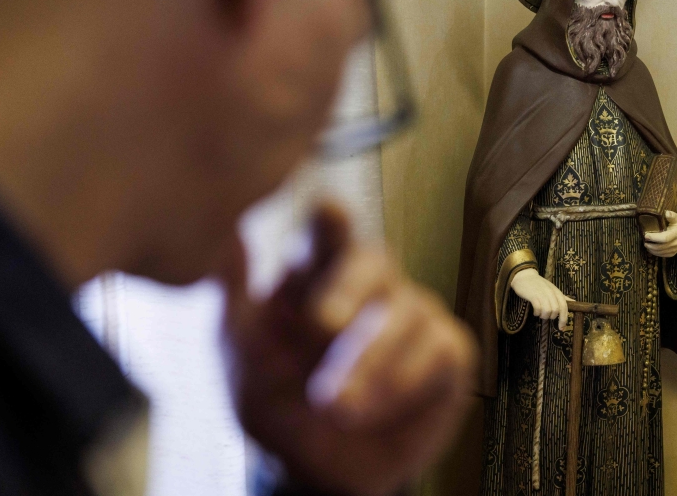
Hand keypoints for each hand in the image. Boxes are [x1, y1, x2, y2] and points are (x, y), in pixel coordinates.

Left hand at [219, 205, 476, 495]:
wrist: (312, 468)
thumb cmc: (276, 399)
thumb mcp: (239, 354)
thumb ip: (233, 296)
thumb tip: (231, 236)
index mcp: (316, 275)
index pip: (326, 235)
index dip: (331, 221)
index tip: (329, 208)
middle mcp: (369, 286)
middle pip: (374, 260)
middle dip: (349, 288)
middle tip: (323, 324)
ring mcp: (412, 315)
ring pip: (406, 313)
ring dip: (368, 362)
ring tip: (333, 406)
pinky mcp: (446, 353)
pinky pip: (438, 350)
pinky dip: (403, 381)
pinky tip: (373, 408)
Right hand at [510, 268, 572, 329]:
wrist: (524, 276)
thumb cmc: (538, 284)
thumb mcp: (552, 289)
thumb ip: (562, 296)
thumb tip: (574, 302)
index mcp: (557, 292)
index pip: (564, 307)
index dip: (564, 319)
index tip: (562, 328)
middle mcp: (551, 293)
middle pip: (556, 311)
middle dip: (551, 317)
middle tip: (546, 316)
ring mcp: (542, 294)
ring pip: (547, 311)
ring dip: (543, 316)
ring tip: (539, 313)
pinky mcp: (533, 296)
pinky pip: (538, 309)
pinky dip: (537, 313)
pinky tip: (535, 312)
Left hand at [643, 210, 676, 257]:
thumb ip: (672, 215)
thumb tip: (666, 213)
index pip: (665, 238)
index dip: (654, 238)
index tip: (646, 235)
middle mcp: (676, 242)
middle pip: (662, 247)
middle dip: (651, 245)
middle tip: (644, 241)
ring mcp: (675, 248)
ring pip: (662, 252)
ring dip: (652, 250)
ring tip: (646, 245)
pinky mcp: (674, 252)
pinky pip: (665, 255)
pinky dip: (657, 254)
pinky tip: (651, 250)